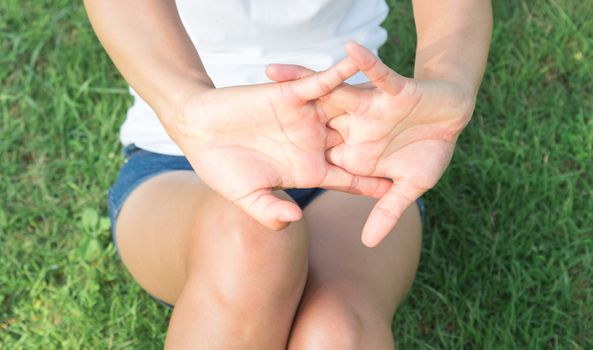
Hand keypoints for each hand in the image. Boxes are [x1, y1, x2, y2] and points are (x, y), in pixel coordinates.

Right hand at [167, 58, 392, 230]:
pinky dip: (339, 72)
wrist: (198, 131)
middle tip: (420, 142)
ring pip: (347, 112)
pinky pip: (321, 82)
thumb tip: (294, 220)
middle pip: (357, 145)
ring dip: (373, 106)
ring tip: (409, 97)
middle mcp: (312, 143)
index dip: (370, 184)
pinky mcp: (293, 95)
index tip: (397, 192)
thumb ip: (269, 211)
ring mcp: (305, 118)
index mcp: (306, 170)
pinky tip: (362, 62)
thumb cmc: (220, 168)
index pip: (347, 178)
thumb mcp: (248, 196)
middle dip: (385, 145)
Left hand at [267, 42, 474, 245]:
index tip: (253, 165)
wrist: (454, 118)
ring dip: (302, 80)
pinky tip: (348, 49)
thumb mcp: (409, 186)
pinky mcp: (391, 89)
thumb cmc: (432, 152)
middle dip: (279, 117)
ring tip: (269, 74)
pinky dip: (363, 63)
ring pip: (330, 93)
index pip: (319, 159)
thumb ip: (387, 212)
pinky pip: (375, 74)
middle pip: (311, 122)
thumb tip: (368, 243)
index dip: (287, 162)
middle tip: (242, 115)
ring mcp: (370, 108)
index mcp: (355, 152)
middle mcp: (355, 128)